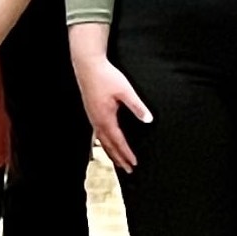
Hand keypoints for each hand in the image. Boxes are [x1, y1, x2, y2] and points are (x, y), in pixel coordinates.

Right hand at [77, 53, 151, 172]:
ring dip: (111, 152)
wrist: (88, 65)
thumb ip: (137, 106)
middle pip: (108, 146)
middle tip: (128, 170)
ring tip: (118, 162)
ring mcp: (92, 117)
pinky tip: (106, 142)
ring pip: (102, 141)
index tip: (134, 163)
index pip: (118, 142)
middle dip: (119, 159)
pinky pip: (97, 133)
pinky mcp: (91, 112)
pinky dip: (104, 142)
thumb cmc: (106, 76)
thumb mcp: (125, 91)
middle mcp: (97, 121)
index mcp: (106, 119)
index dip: (127, 154)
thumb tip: (149, 120)